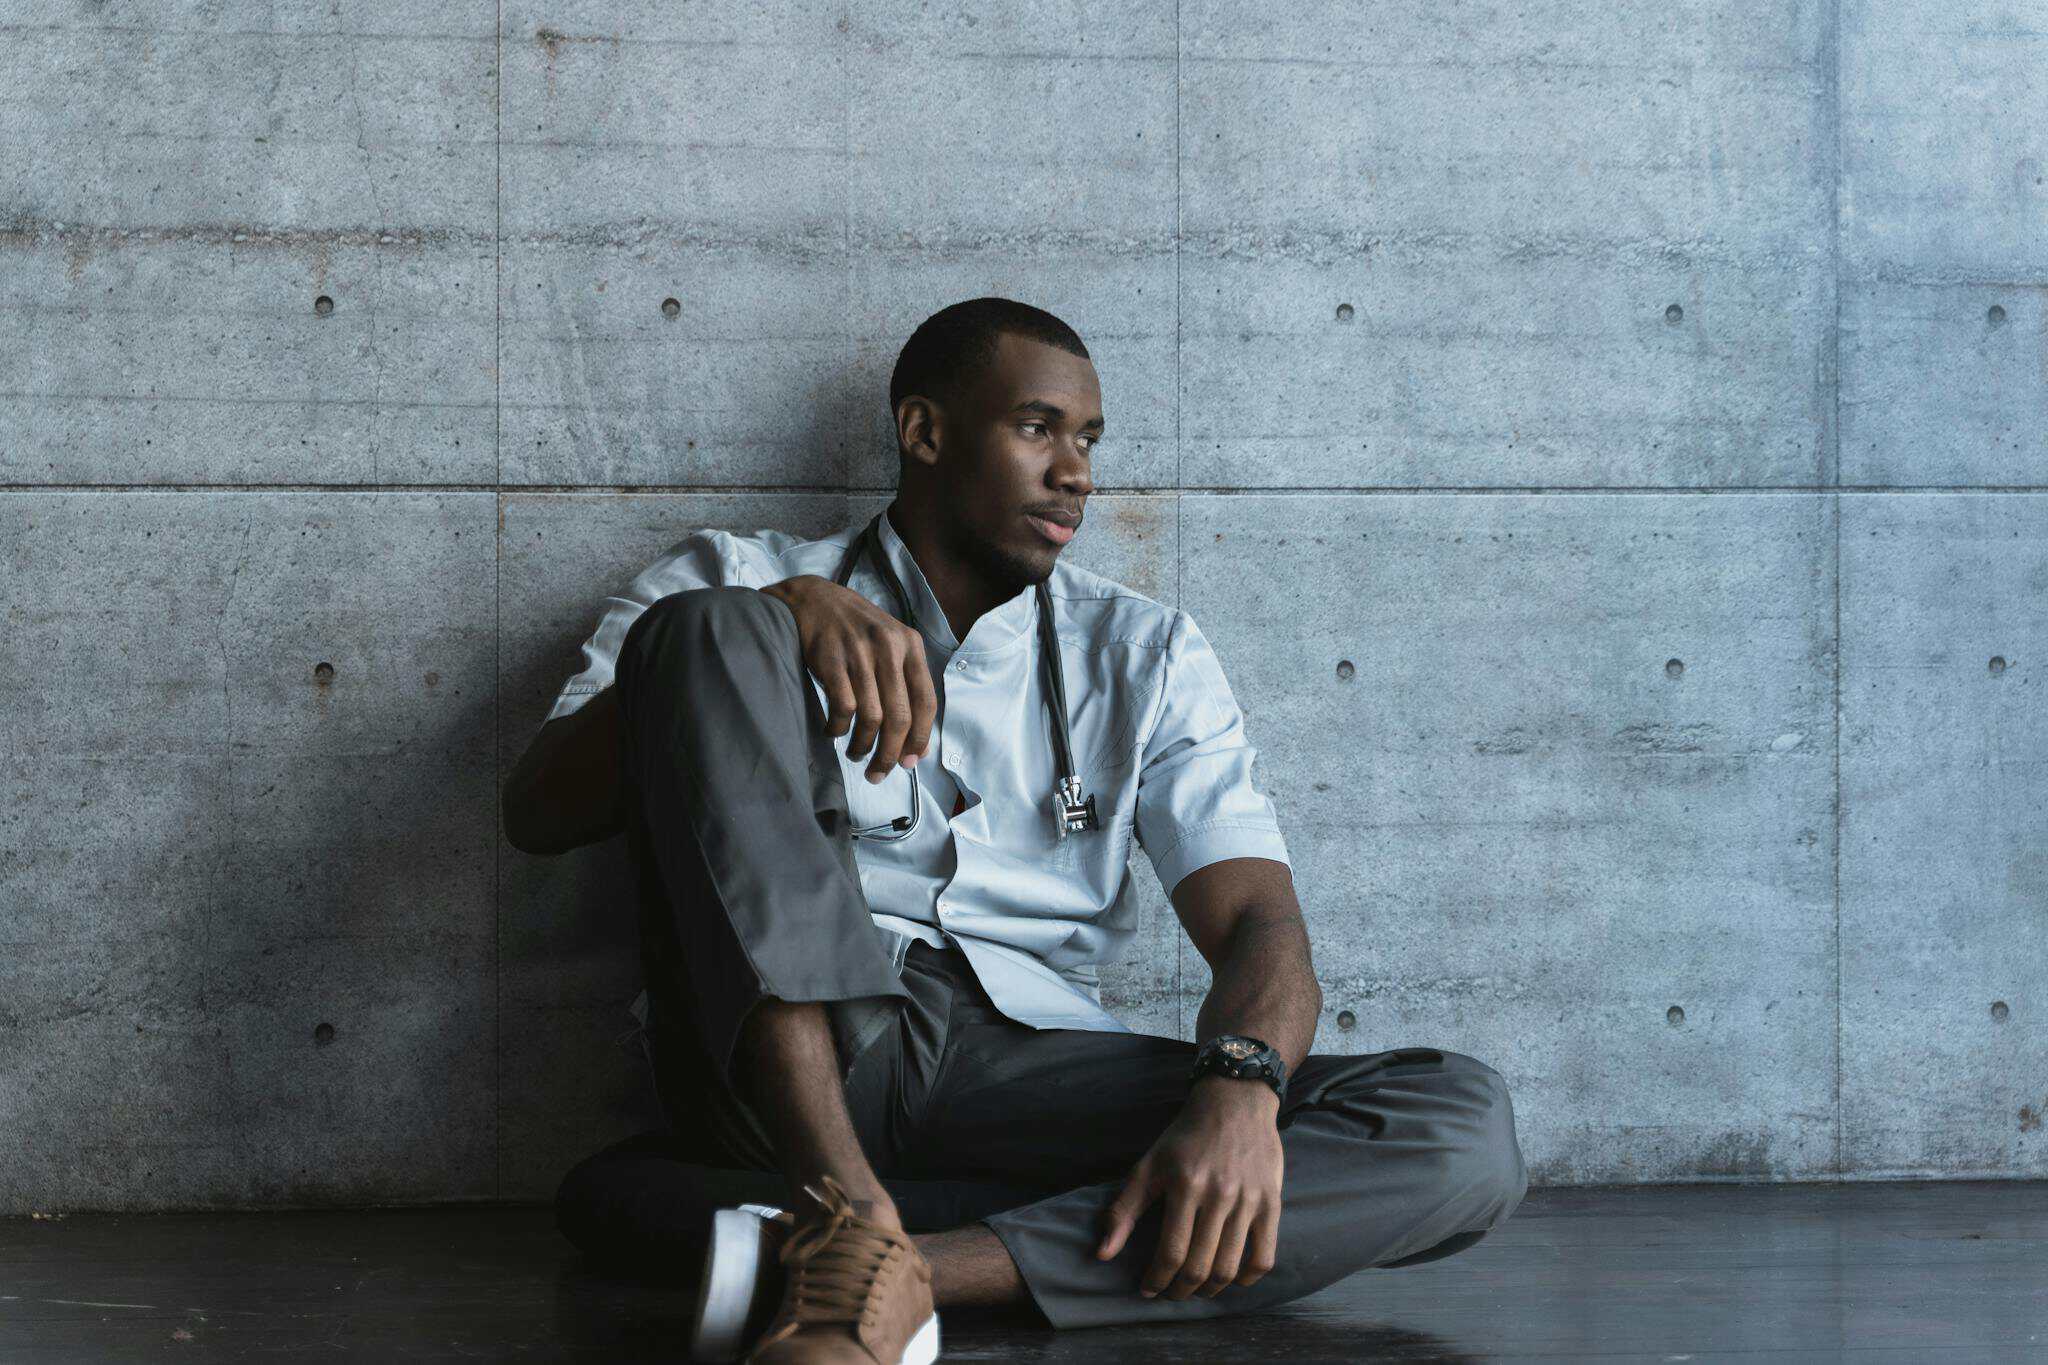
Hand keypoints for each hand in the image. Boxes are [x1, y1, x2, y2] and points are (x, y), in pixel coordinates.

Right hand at [759, 575, 935, 782]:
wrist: (813, 598)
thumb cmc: (855, 630)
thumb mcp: (889, 645)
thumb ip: (906, 686)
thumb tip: (919, 745)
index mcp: (910, 645)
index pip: (926, 702)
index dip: (921, 738)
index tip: (911, 762)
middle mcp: (889, 648)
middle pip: (899, 717)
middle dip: (891, 754)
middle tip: (879, 773)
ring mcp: (860, 653)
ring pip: (871, 717)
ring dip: (863, 746)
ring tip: (857, 755)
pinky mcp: (831, 660)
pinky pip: (843, 709)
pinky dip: (839, 729)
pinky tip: (833, 732)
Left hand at [1094, 1077, 1284, 1299]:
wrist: (1234, 1101)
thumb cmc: (1185, 1136)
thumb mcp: (1148, 1165)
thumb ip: (1124, 1210)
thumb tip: (1102, 1254)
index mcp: (1185, 1185)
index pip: (1171, 1252)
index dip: (1157, 1280)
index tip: (1147, 1289)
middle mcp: (1219, 1194)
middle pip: (1200, 1266)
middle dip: (1181, 1290)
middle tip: (1171, 1293)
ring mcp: (1249, 1200)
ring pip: (1230, 1267)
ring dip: (1210, 1290)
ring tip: (1196, 1289)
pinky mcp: (1272, 1202)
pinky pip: (1264, 1256)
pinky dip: (1248, 1279)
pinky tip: (1233, 1279)